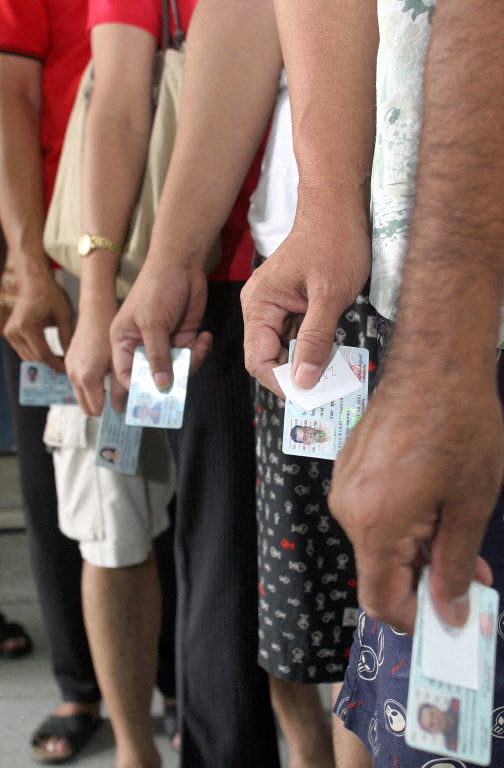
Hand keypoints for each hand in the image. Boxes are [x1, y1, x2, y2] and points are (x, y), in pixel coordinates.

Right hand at [4, 269, 72, 371]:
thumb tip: (71, 357)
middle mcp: (14, 331)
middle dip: (50, 364)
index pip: (43, 354)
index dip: (56, 364)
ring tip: (60, 361)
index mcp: (26, 327)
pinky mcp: (10, 333)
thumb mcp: (63, 315)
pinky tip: (50, 354)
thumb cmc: (50, 295)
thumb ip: (66, 337)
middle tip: (66, 367)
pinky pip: (24, 350)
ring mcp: (10, 333)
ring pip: (28, 356)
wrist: (34, 282)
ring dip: (43, 360)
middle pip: (34, 357)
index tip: (67, 370)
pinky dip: (36, 354)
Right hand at [65, 295, 117, 414]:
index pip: (95, 408)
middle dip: (100, 406)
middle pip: (85, 406)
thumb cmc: (108, 334)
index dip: (109, 411)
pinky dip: (89, 384)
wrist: (95, 313)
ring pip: (81, 394)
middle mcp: (73, 376)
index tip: (122, 409)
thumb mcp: (117, 363)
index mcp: (86, 378)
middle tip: (119, 401)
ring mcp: (69, 369)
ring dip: (95, 395)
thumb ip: (118, 388)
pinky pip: (78, 382)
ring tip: (113, 388)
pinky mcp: (69, 362)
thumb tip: (120, 408)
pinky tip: (104, 375)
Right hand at [110, 257, 211, 410]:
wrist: (182, 263)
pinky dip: (200, 350)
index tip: (155, 399)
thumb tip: (161, 386)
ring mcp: (164, 342)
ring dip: (191, 364)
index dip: (138, 389)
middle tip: (181, 391)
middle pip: (153, 376)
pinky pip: (192, 355)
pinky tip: (205, 336)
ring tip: (199, 346)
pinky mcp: (183, 337)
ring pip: (177, 369)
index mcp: (123, 342)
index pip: (126, 375)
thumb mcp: (153, 323)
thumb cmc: (157, 288)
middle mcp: (142, 345)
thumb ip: (158, 355)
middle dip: (168, 382)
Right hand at [241, 198, 370, 395]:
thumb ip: (315, 340)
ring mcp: (275, 305)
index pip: (258, 359)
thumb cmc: (334, 241)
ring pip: (284, 348)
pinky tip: (331, 354)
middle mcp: (260, 307)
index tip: (309, 395)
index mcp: (259, 304)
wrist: (339, 206)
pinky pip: (296, 335)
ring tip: (332, 374)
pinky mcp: (291, 303)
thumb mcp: (329, 295)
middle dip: (294, 375)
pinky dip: (312, 347)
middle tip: (325, 390)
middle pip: (268, 357)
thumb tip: (303, 381)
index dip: (280, 381)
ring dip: (306, 362)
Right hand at [329, 370, 501, 633]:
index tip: (447, 620)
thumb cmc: (457, 427)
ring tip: (457, 532)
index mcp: (375, 524)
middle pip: (380, 570)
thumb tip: (447, 611)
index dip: (414, 619)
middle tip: (469, 576)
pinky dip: (403, 522)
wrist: (434, 365)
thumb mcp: (469, 505)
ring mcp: (345, 485)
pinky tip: (436, 505)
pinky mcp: (350, 468)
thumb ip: (454, 565)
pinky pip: (373, 511)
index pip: (380, 600)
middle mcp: (349, 508)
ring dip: (417, 549)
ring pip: (378, 541)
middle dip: (424, 580)